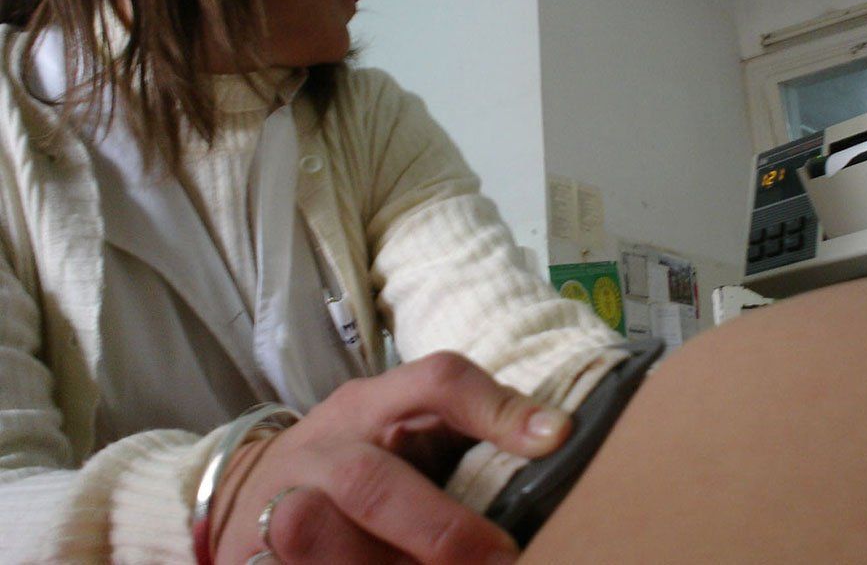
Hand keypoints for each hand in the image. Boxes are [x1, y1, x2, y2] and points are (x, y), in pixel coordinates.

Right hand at [211, 352, 571, 563]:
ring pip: (312, 530)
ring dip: (379, 564)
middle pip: (368, 478)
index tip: (554, 439)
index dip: (494, 406)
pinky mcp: (255, 550)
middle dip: (439, 529)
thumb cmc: (358, 461)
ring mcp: (278, 500)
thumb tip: (553, 444)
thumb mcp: (404, 434)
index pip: (435, 381)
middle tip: (502, 559)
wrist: (251, 490)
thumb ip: (461, 435)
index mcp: (373, 405)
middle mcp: (324, 447)